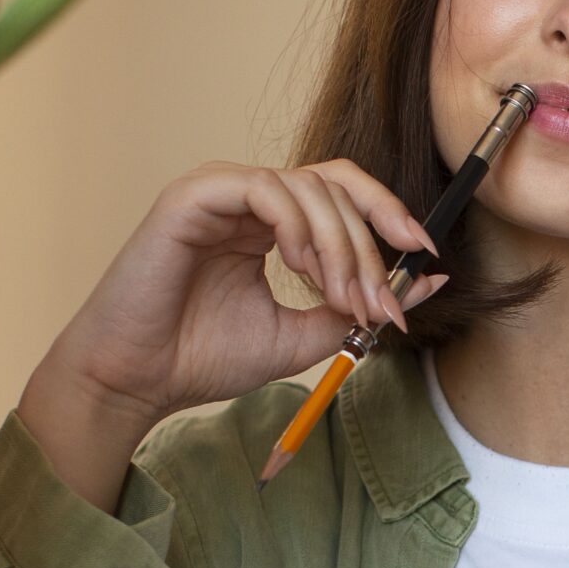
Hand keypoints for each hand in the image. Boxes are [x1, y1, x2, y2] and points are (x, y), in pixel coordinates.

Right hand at [20, 159, 444, 506]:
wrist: (139, 381)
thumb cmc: (204, 358)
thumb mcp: (304, 334)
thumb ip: (357, 307)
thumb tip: (428, 282)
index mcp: (270, 223)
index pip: (342, 193)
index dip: (388, 214)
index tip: (425, 254)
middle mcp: (247, 198)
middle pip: (335, 186)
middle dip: (369, 246)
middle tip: (378, 304)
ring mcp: (219, 190)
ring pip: (307, 186)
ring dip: (340, 245)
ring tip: (340, 298)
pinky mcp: (193, 195)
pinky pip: (264, 188)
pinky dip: (296, 225)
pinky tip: (299, 268)